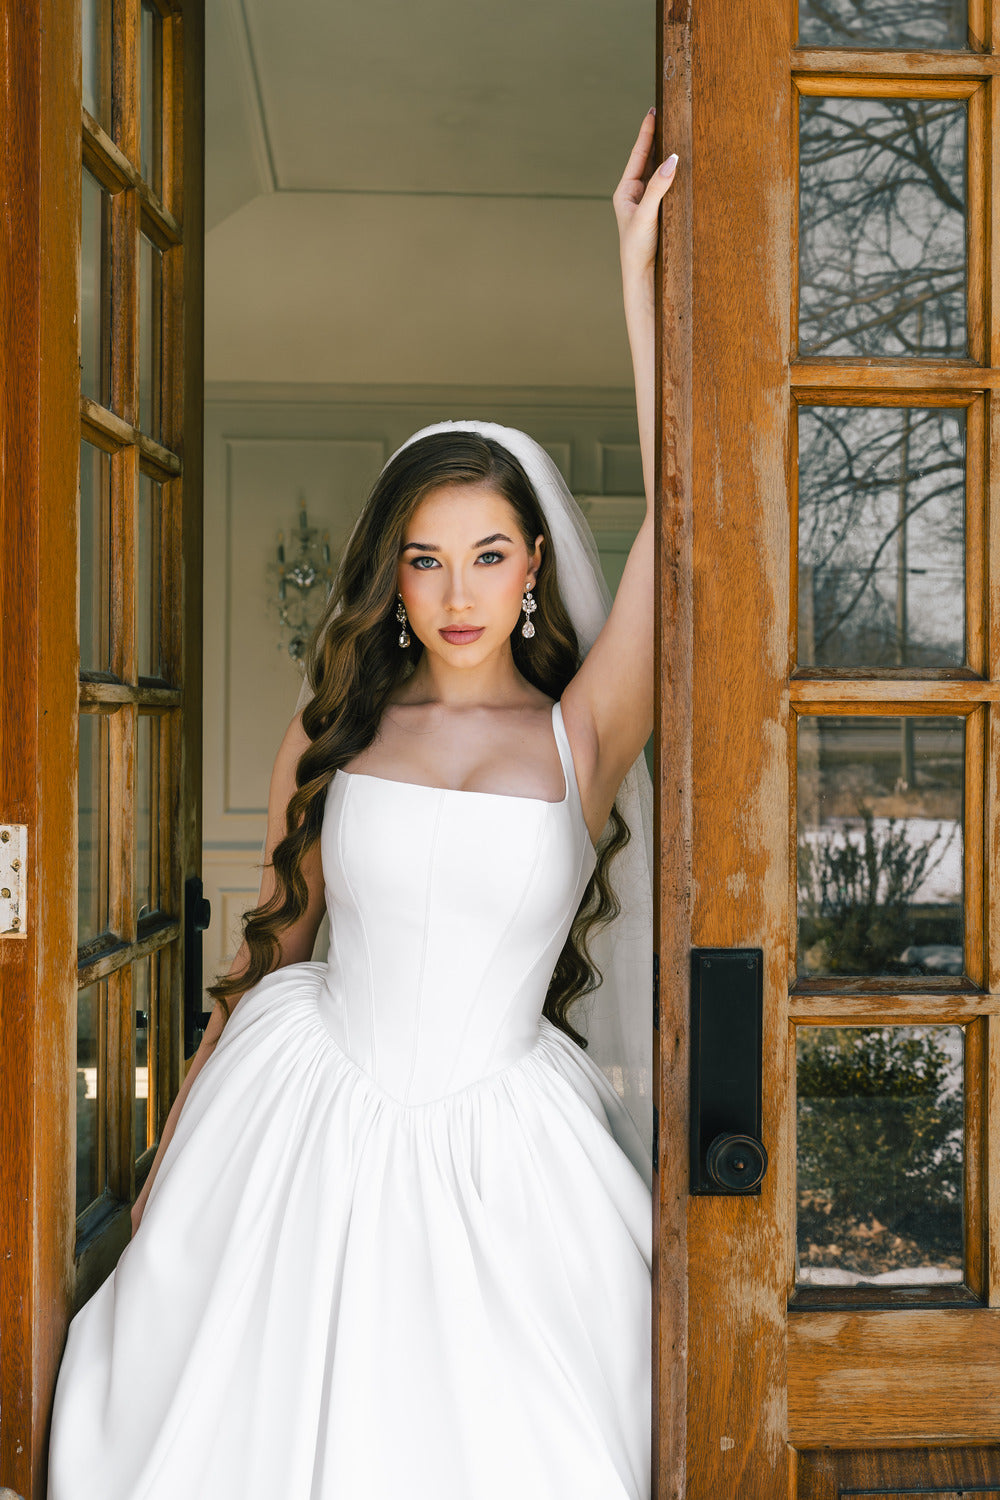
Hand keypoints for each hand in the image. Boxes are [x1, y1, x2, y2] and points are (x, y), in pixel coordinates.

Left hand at [613, 109, 676, 286]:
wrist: (643, 276)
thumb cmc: (637, 247)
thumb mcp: (646, 214)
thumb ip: (659, 187)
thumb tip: (672, 160)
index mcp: (626, 191)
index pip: (638, 154)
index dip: (647, 132)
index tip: (653, 110)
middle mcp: (636, 193)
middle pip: (648, 159)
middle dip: (659, 138)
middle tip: (668, 113)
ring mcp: (648, 202)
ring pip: (659, 172)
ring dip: (668, 155)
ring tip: (678, 132)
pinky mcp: (660, 211)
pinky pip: (668, 186)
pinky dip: (675, 174)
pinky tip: (685, 165)